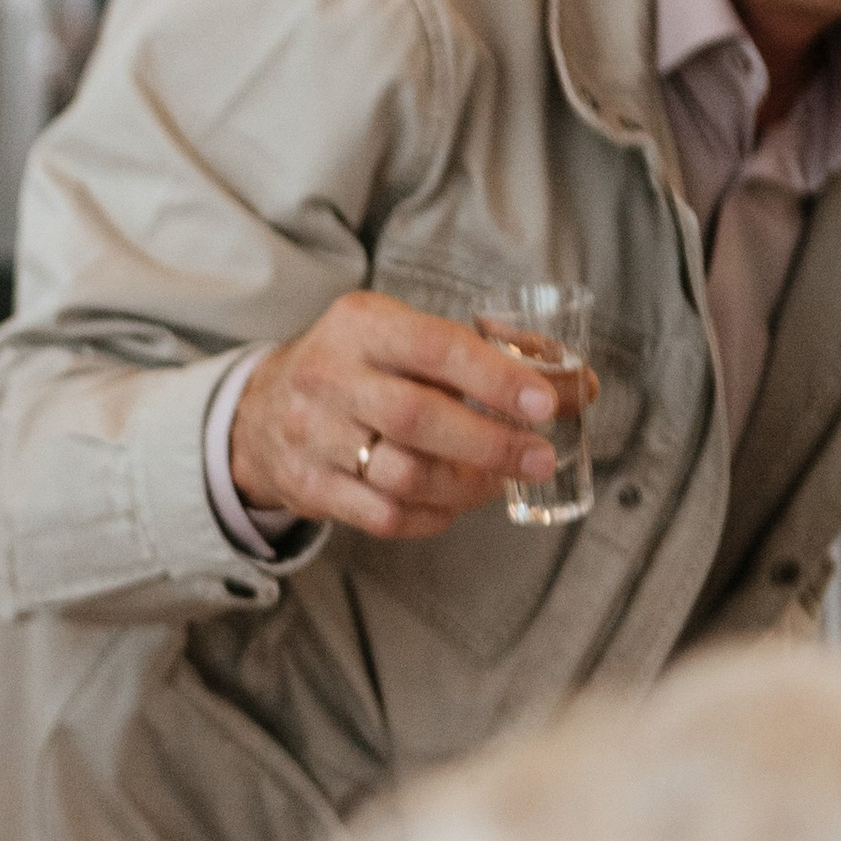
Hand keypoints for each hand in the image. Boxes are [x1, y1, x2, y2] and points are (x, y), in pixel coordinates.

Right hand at [229, 292, 589, 540]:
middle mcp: (329, 376)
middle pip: (417, 419)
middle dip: (491, 444)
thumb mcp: (405, 335)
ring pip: (403, 475)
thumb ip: (489, 354)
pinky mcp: (308, 486)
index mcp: (361, 324)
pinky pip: (383, 515)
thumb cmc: (358, 367)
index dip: (496, 378)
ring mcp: (313, 435)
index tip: (546, 404)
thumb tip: (581, 385)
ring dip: (466, 486)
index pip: (436, 349)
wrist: (259, 411)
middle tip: (540, 458)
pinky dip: (432, 516)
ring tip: (498, 481)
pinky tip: (454, 503)